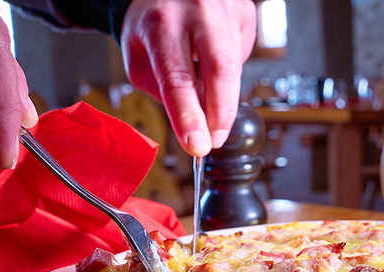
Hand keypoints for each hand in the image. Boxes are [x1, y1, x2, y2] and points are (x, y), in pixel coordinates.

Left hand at [120, 0, 255, 156]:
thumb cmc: (150, 23)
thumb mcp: (138, 57)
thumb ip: (162, 91)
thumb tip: (194, 120)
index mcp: (161, 23)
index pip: (178, 79)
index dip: (190, 117)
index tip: (198, 146)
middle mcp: (198, 11)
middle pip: (221, 73)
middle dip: (221, 115)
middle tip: (213, 139)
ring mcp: (226, 9)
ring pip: (234, 69)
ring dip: (221, 92)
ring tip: (203, 86)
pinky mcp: (245, 13)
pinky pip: (242, 56)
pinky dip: (228, 69)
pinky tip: (212, 56)